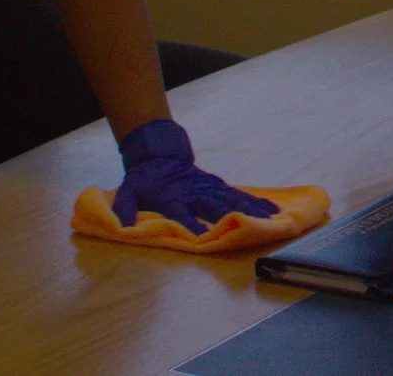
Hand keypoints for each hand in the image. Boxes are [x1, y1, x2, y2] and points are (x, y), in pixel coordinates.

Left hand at [113, 119, 278, 234]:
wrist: (159, 154)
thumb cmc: (144, 179)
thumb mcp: (127, 191)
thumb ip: (124, 209)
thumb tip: (121, 228)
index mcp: (172, 196)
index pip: (182, 212)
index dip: (191, 224)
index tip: (202, 237)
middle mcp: (195, 191)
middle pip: (215, 205)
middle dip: (232, 217)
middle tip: (251, 228)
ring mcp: (209, 186)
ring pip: (232, 199)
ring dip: (251, 210)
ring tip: (271, 220)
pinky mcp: (217, 185)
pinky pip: (238, 194)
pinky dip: (255, 202)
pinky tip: (271, 209)